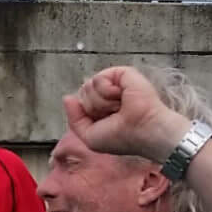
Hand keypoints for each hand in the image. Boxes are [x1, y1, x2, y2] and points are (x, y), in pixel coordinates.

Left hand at [64, 66, 193, 163]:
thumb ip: (74, 118)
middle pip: (82, 94)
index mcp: (101, 107)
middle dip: (94, 108)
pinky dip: (107, 92)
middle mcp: (107, 94)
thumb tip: (67, 97)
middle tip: (114, 115)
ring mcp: (115, 83)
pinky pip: (98, 79)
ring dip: (102, 102)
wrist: (144, 131)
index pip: (79, 103)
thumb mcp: (89, 136)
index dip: (86, 114)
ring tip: (120, 107)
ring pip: (88, 86)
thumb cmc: (122, 138)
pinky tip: (121, 97)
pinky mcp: (122, 73)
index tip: (105, 123)